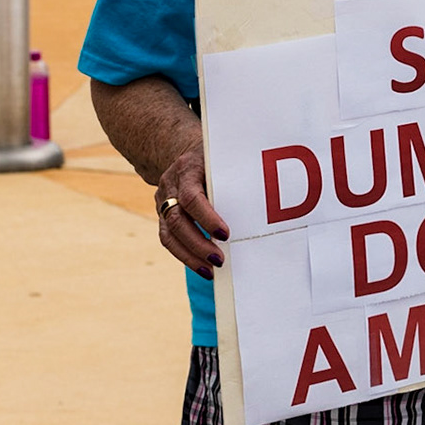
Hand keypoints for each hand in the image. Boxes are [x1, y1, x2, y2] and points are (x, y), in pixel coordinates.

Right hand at [156, 147, 229, 277]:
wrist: (185, 152)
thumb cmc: (214, 159)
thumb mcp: (223, 160)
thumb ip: (233, 179)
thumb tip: (262, 206)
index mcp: (187, 170)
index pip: (192, 197)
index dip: (207, 217)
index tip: (225, 234)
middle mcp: (170, 187)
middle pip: (177, 220)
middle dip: (198, 244)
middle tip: (219, 260)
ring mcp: (163, 201)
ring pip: (169, 234)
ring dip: (189, 256)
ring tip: (210, 272)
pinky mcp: (162, 215)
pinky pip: (168, 239)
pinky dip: (184, 255)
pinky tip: (201, 267)